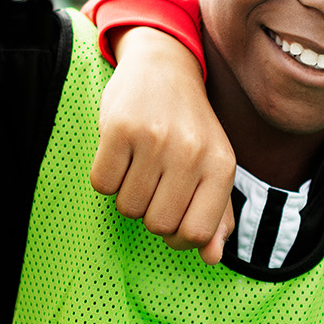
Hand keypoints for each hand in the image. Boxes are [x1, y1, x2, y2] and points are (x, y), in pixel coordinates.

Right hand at [92, 27, 236, 263]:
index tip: (172, 217)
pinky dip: (106, 177)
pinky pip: (102, 184)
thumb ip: (215, 213)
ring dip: (127, 194)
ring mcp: (155, 139)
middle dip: (150, 213)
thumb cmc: (190, 125)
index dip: (177, 236)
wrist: (164, 66)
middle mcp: (192, 153)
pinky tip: (121, 154)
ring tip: (139, 165)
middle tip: (154, 183)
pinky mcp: (120, 128)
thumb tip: (212, 257)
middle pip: (158, 225)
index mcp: (221, 166)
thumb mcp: (212, 165)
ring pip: (128, 208)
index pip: (195, 233)